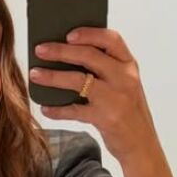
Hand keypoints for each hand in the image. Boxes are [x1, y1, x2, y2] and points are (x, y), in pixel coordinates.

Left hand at [29, 28, 159, 163]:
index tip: (68, 34)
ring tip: (35, 74)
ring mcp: (115, 98)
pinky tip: (46, 108)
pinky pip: (75, 110)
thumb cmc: (128, 109)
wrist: (141, 143)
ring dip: (53, 77)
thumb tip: (67, 52)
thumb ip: (106, 67)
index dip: (89, 33)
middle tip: (40, 50)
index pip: (111, 39)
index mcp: (129, 65)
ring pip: (78, 80)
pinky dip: (58, 109)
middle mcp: (125, 78)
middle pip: (89, 56)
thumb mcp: (124, 83)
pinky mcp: (105, 118)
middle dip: (61, 51)